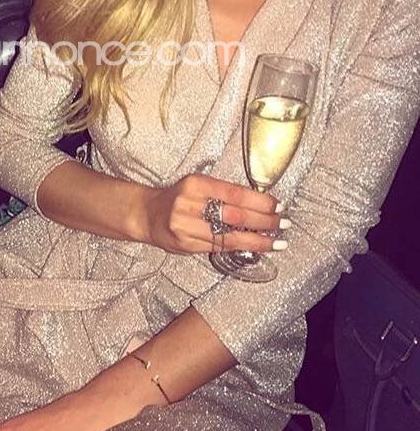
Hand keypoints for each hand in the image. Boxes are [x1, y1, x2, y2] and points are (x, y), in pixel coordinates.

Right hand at [144, 174, 284, 254]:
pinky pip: (219, 246)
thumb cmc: (178, 198)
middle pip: (234, 214)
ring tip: (277, 241)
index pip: (234, 192)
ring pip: (229, 235)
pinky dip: (241, 247)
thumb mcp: (198, 186)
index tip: (278, 205)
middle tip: (282, 223)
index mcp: (195, 183)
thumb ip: (223, 193)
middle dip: (263, 221)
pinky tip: (256, 247)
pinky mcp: (186, 244)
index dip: (259, 201)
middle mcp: (190, 204)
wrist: (147, 214)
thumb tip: (260, 202)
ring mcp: (186, 226)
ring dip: (257, 239)